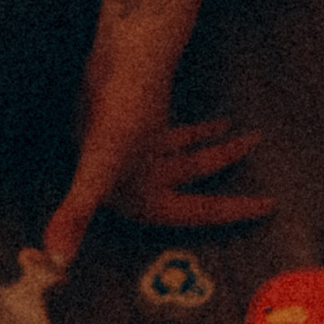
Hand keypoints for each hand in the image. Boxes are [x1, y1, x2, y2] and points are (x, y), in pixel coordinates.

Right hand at [42, 111, 272, 275]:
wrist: (108, 61)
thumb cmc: (107, 118)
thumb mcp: (95, 169)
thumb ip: (75, 215)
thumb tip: (54, 261)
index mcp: (133, 195)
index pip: (191, 213)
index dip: (229, 214)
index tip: (268, 210)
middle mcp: (136, 180)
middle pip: (194, 189)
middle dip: (228, 195)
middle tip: (267, 200)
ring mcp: (141, 153)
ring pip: (190, 160)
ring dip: (218, 152)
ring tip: (251, 139)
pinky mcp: (144, 126)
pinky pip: (179, 137)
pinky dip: (200, 133)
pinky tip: (223, 123)